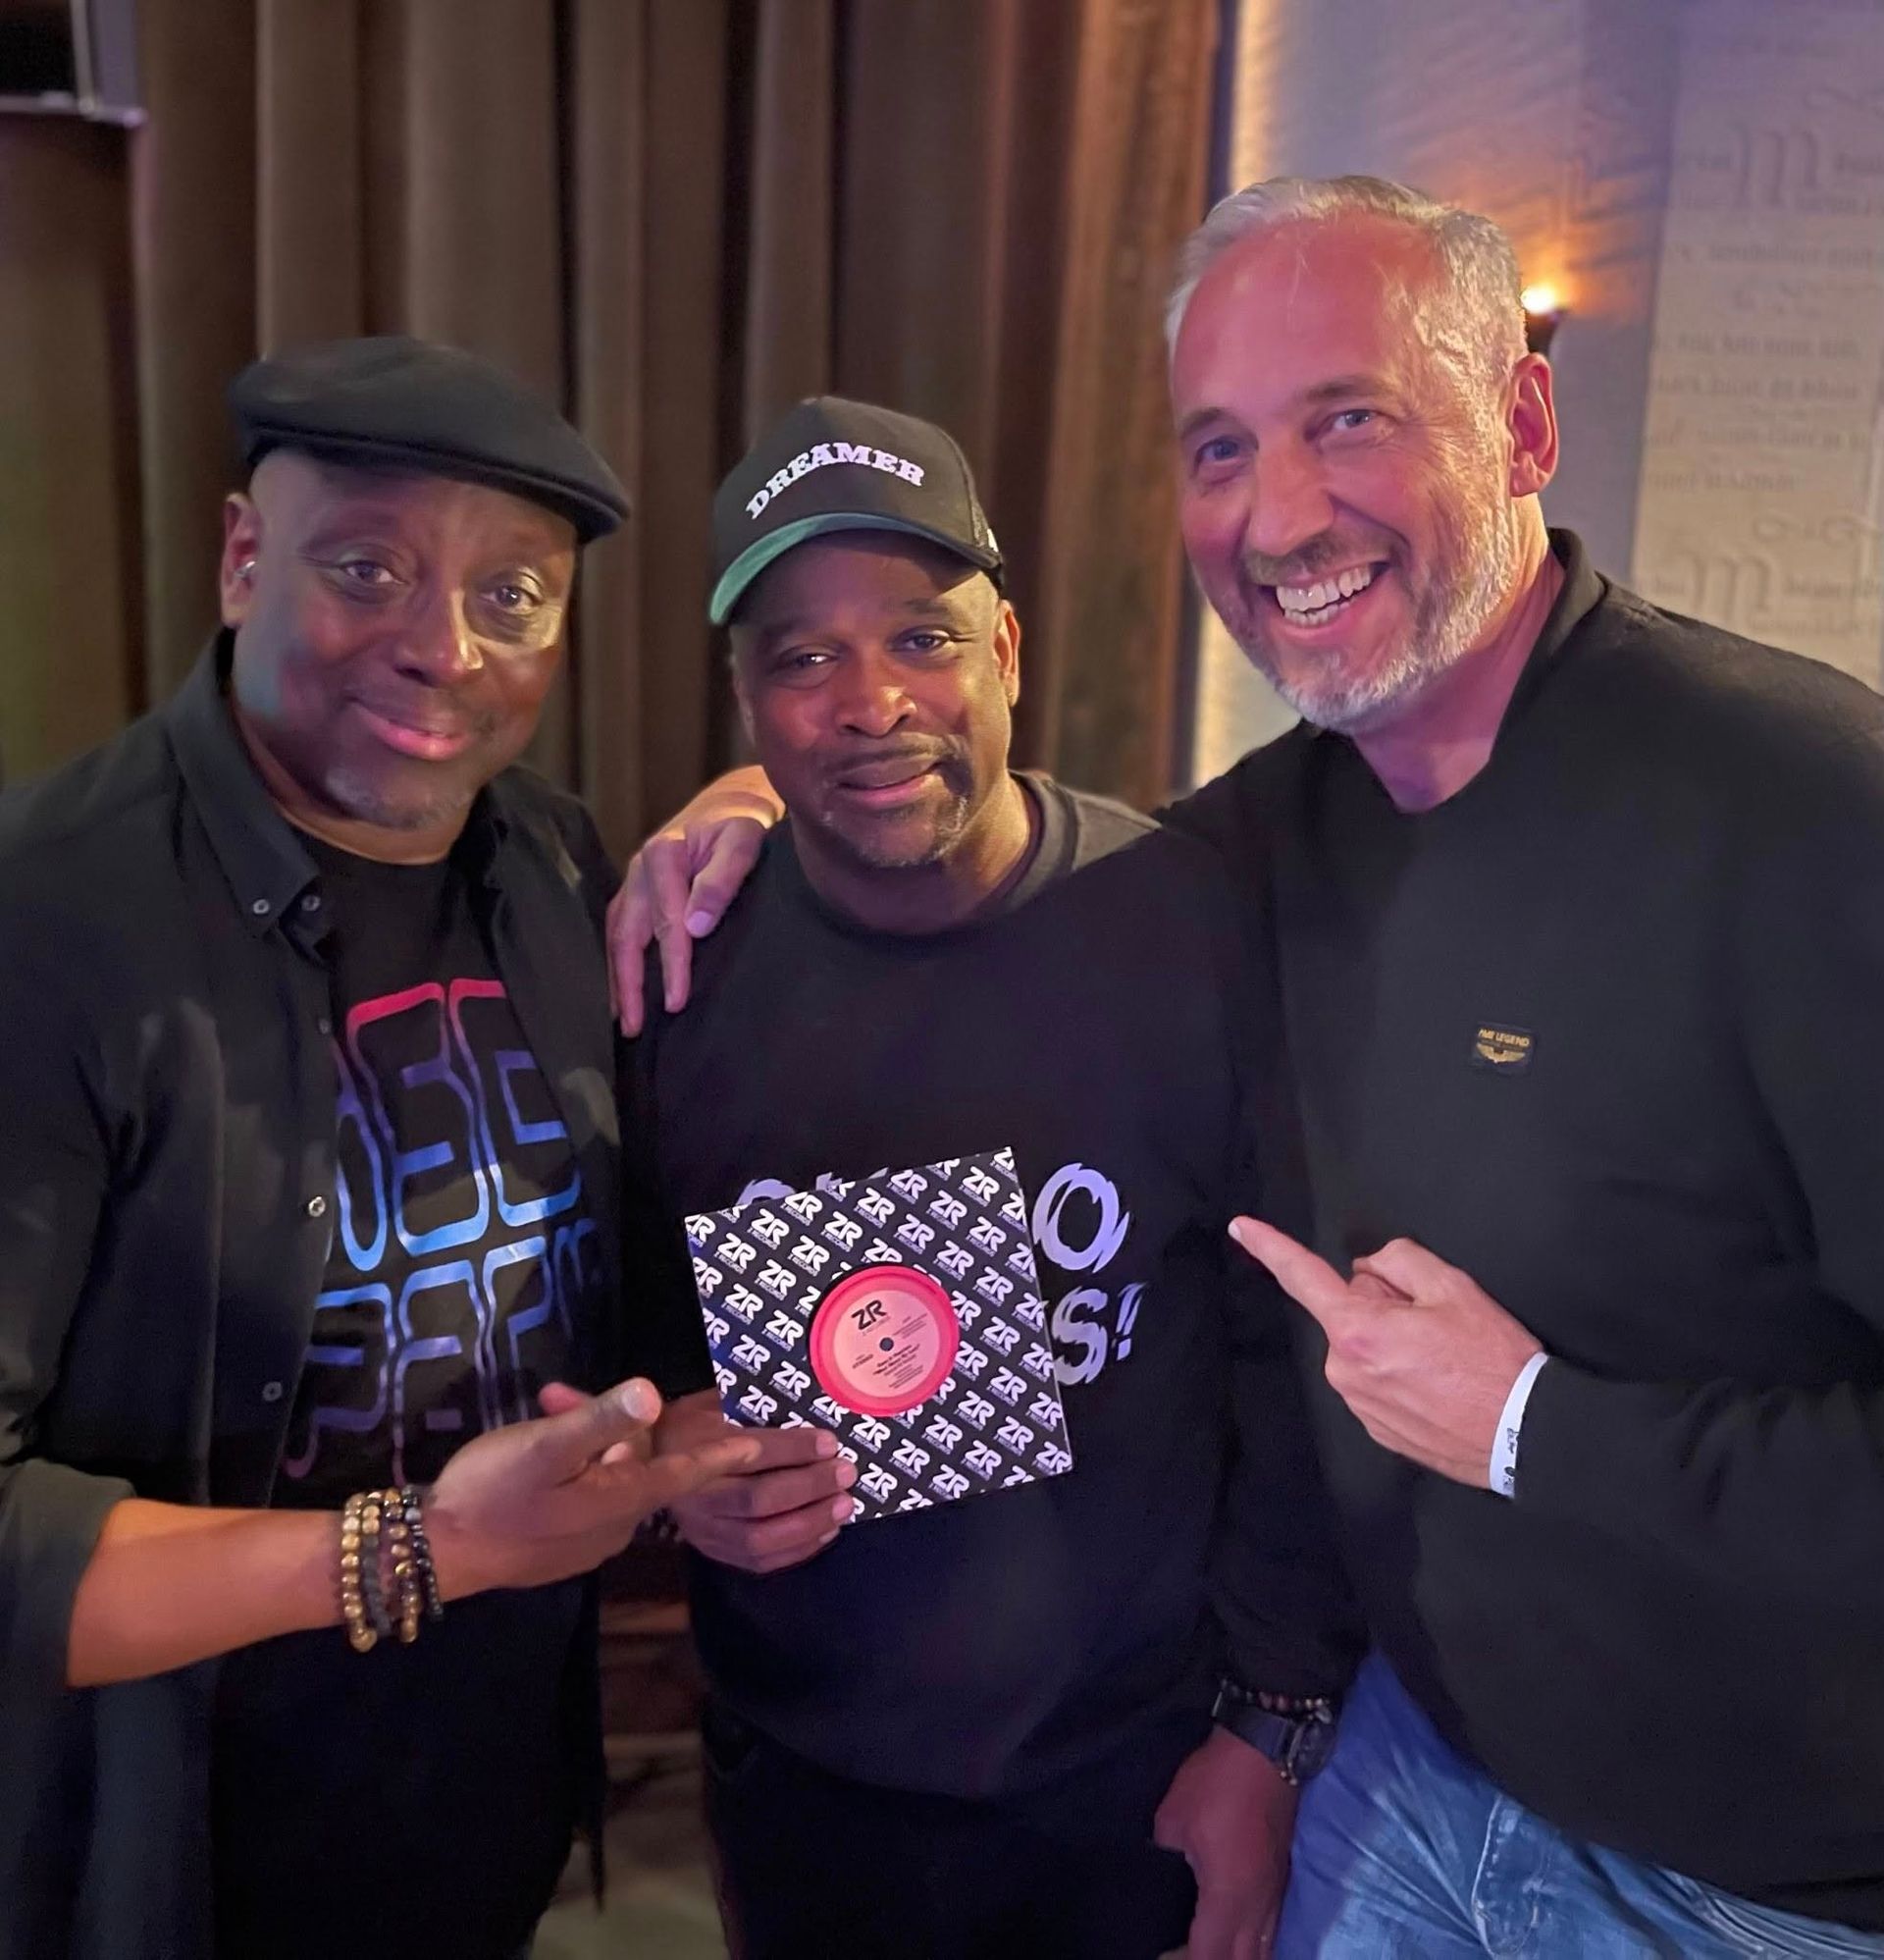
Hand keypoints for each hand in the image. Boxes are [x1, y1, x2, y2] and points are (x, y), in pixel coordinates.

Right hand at [423, 1377, 762, 1598]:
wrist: (435, 1555)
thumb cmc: (492, 1493)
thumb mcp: (544, 1446)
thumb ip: (599, 1419)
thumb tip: (654, 1393)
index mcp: (620, 1500)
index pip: (686, 1473)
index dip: (721, 1454)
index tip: (759, 1446)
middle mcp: (615, 1528)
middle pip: (645, 1471)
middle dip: (630, 1432)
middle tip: (590, 1397)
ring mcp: (587, 1543)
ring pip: (613, 1483)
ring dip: (599, 1449)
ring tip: (560, 1414)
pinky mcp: (560, 1550)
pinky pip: (589, 1501)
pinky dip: (583, 1472)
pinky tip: (551, 1456)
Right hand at [608, 765, 781, 1033]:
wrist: (729, 805)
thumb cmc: (742, 825)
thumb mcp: (743, 842)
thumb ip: (722, 879)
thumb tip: (697, 927)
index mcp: (663, 854)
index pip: (666, 921)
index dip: (671, 964)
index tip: (676, 1002)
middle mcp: (639, 869)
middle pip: (627, 934)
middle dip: (628, 983)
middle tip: (633, 1027)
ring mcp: (633, 881)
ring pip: (616, 935)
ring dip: (616, 978)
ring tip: (622, 1020)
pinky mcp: (635, 892)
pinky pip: (618, 930)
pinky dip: (616, 961)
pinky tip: (620, 991)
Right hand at [654, 1389, 855, 1572]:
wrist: (646, 1459)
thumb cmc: (694, 1422)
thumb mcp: (717, 1400)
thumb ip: (754, 1404)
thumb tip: (811, 1404)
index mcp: (693, 1446)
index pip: (750, 1452)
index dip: (794, 1449)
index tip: (830, 1443)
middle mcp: (694, 1493)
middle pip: (757, 1500)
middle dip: (809, 1488)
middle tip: (846, 1473)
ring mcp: (702, 1528)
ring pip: (759, 1539)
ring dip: (809, 1524)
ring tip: (844, 1506)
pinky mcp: (711, 1550)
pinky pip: (757, 1562)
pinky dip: (797, 1551)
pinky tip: (826, 1533)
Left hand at [1153, 1727, 1297, 1958]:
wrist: (1266, 1749)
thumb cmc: (1215, 1784)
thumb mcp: (1172, 1820)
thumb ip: (1167, 1859)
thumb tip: (1167, 1873)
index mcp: (1228, 1897)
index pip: (1210, 1956)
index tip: (1163, 1957)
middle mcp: (1258, 1906)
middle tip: (1186, 1955)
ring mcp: (1275, 1893)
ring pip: (1264, 1950)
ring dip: (1238, 1957)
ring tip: (1210, 1949)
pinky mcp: (1281, 1878)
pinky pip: (1270, 1929)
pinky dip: (1253, 1942)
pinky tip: (1236, 1936)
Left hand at [1231, 1219, 1541, 1486]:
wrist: (1525, 1434)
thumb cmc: (1492, 1360)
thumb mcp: (1454, 1287)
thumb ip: (1399, 1261)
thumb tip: (1368, 1270)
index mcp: (1357, 1331)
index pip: (1303, 1277)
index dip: (1271, 1247)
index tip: (1241, 1227)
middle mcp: (1344, 1371)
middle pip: (1349, 1313)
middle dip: (1383, 1307)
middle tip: (1436, 1324)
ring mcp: (1359, 1405)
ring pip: (1364, 1348)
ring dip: (1393, 1343)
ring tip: (1445, 1359)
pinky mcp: (1377, 1430)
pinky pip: (1377, 1381)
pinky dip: (1401, 1373)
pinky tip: (1440, 1384)